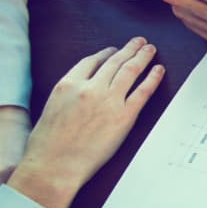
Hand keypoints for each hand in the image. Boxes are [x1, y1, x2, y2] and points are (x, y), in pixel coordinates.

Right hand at [7, 38, 164, 207]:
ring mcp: (108, 101)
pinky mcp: (124, 116)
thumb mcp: (52, 107)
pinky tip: (158, 69)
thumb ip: (69, 93)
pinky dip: (153, 78)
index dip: (104, 54)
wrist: (54, 165)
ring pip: (130, 71)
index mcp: (68, 84)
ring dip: (142, 57)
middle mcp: (89, 88)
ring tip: (150, 49)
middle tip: (139, 42)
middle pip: (113, 62)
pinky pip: (143, 91)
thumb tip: (81, 88)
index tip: (112, 50)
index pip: (90, 61)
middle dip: (128, 49)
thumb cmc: (48, 144)